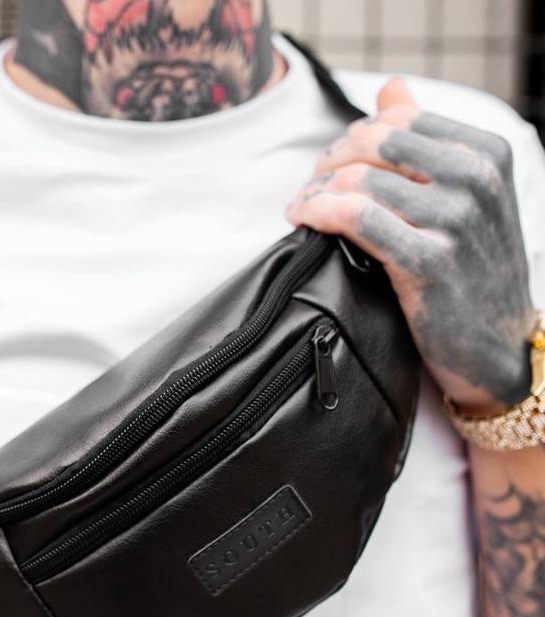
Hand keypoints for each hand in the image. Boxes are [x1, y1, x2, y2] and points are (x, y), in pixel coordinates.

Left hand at [286, 79, 537, 413]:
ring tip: (301, 208)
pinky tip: (302, 219)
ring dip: (315, 192)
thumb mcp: (464, 197)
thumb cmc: (471, 271)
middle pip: (372, 142)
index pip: (397, 119)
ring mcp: (456, 219)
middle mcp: (476, 178)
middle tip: (310, 188)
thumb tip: (390, 88)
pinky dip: (319, 212)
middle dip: (329, 161)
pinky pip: (356, 217)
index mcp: (486, 152)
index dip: (351, 140)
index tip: (330, 167)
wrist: (496, 348)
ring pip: (359, 180)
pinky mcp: (429, 262)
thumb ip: (426, 140)